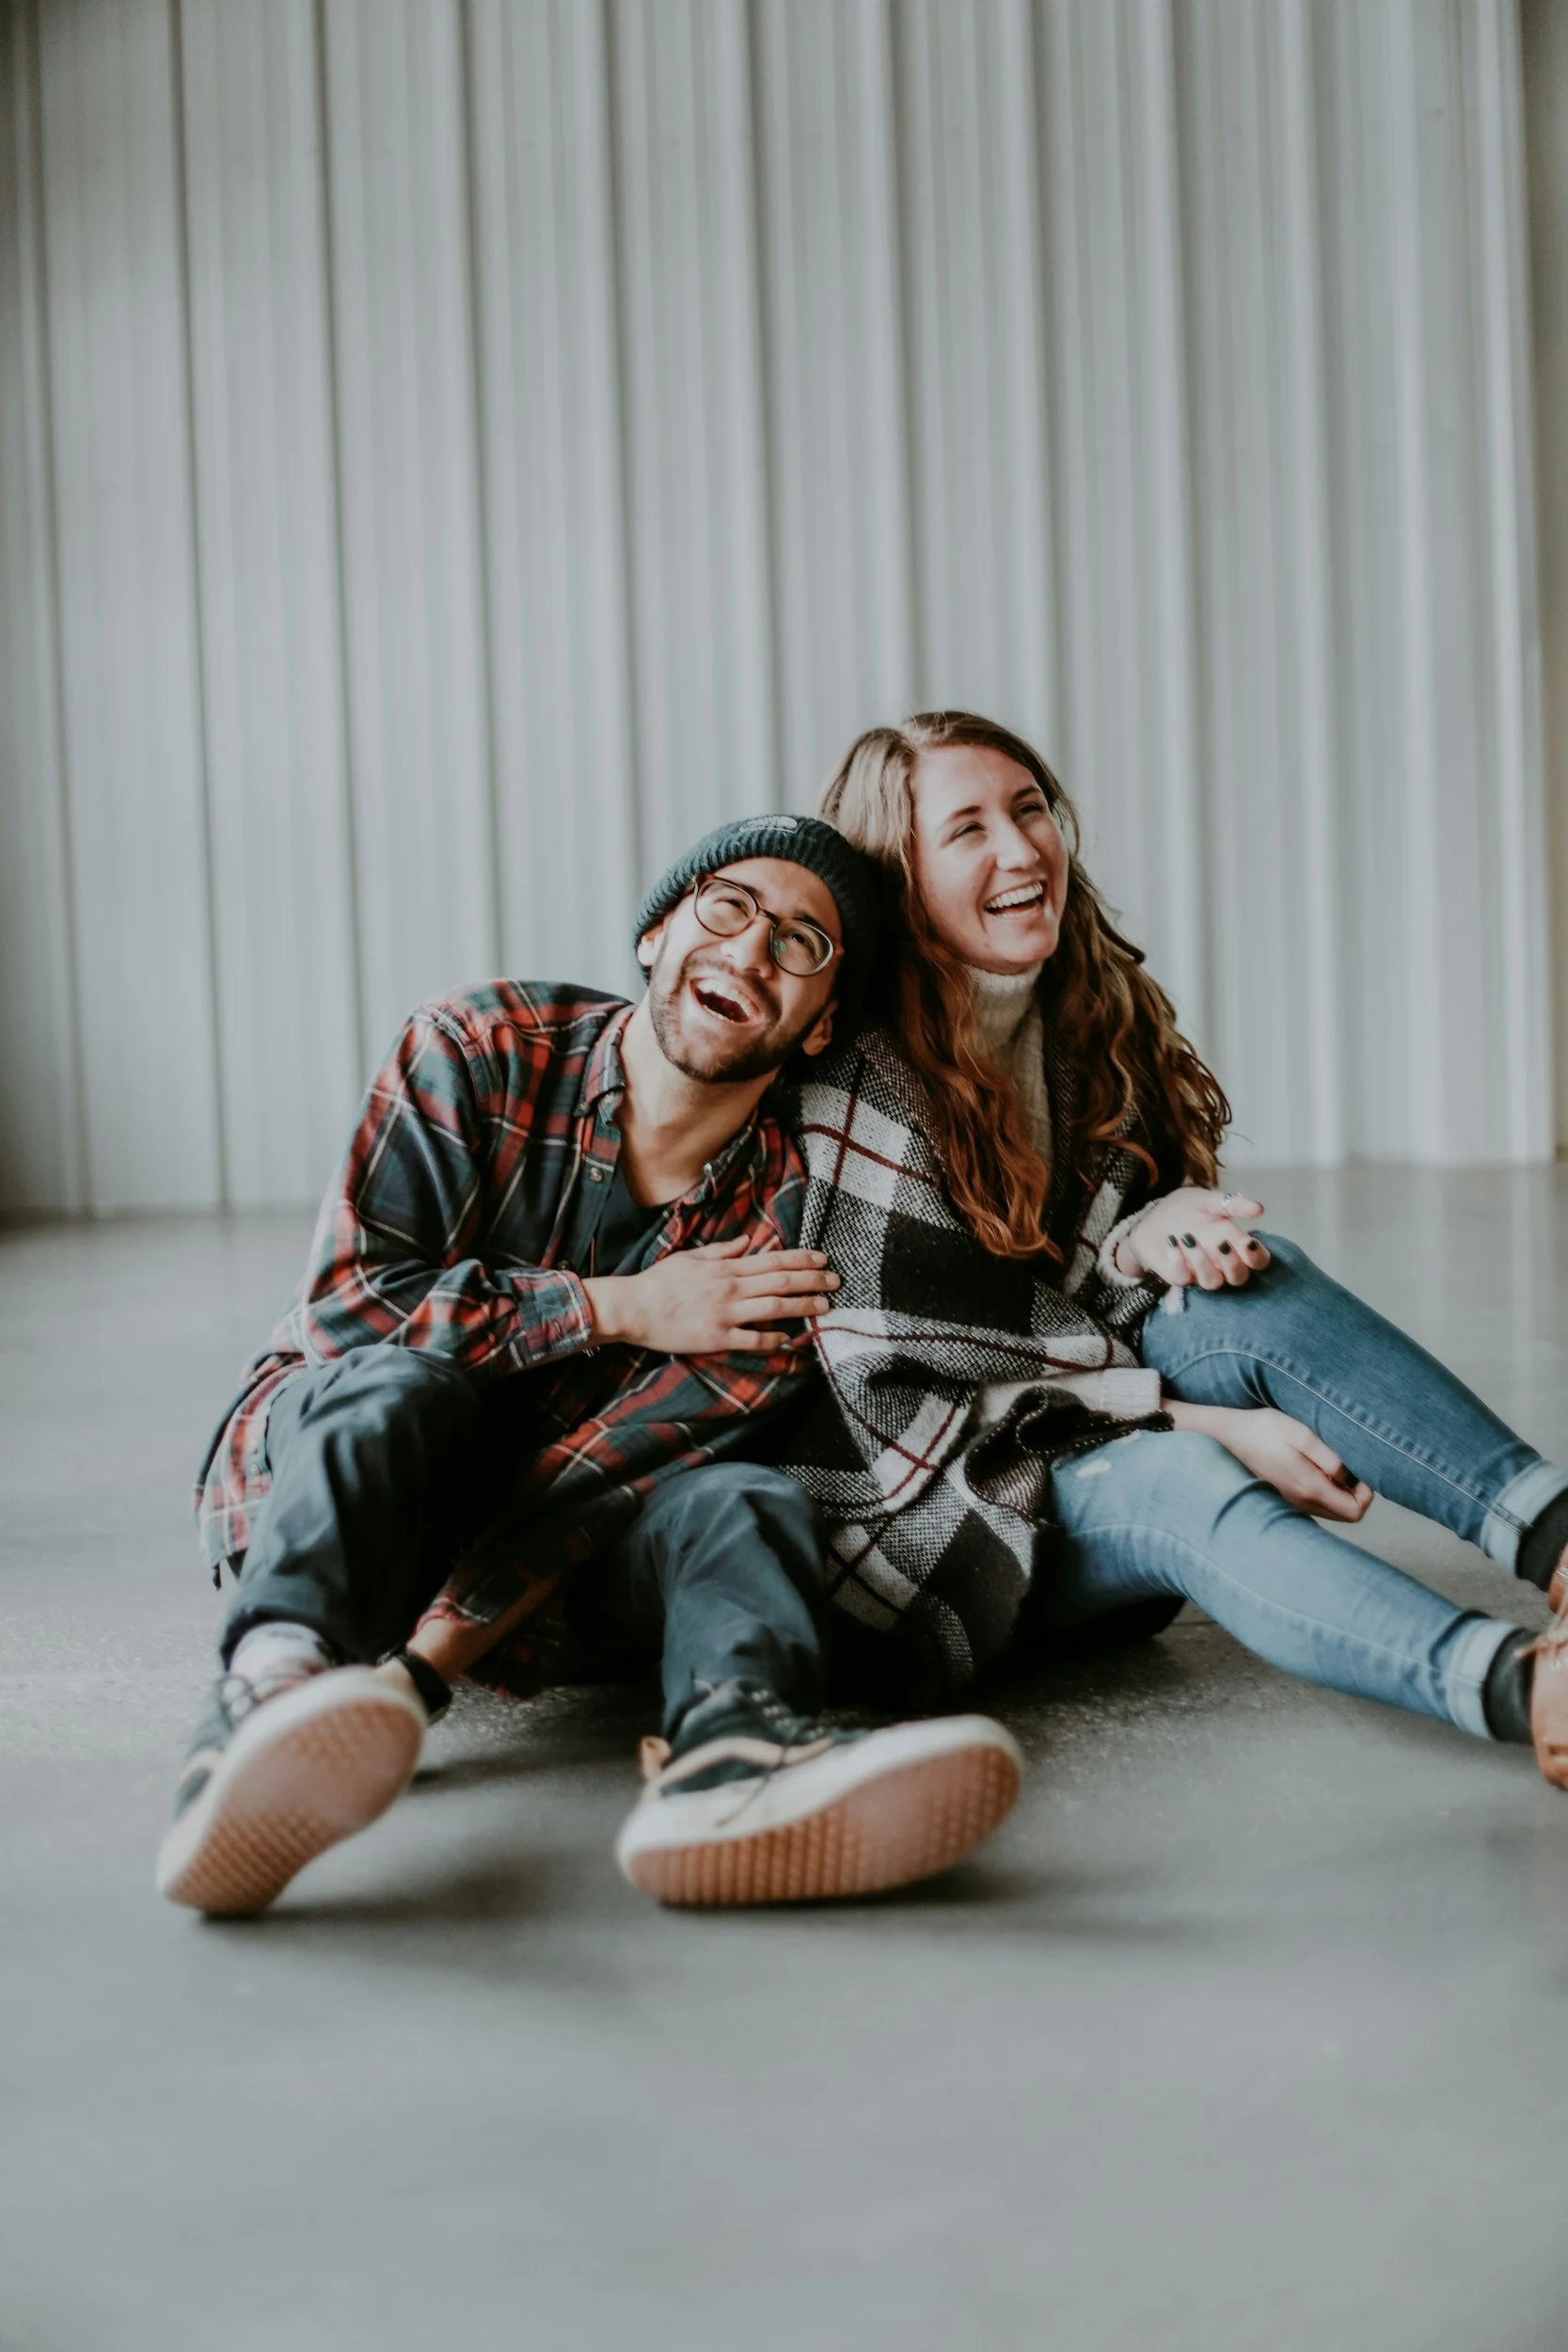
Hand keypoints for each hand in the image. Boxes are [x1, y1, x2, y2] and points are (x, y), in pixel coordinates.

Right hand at [582, 1237, 837, 1355]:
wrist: (633, 1308)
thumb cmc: (659, 1282)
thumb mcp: (691, 1257)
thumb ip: (722, 1250)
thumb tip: (748, 1241)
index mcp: (725, 1268)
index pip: (772, 1260)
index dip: (801, 1260)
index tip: (822, 1259)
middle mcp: (730, 1289)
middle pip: (781, 1282)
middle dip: (812, 1281)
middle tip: (836, 1281)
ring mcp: (725, 1314)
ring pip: (773, 1308)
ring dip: (802, 1307)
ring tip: (824, 1307)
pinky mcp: (717, 1338)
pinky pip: (752, 1339)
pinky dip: (772, 1339)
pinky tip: (788, 1339)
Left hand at [1124, 1186, 1270, 1289]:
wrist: (1153, 1216)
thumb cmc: (1187, 1209)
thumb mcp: (1208, 1200)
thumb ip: (1232, 1204)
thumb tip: (1260, 1208)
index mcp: (1235, 1244)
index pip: (1258, 1261)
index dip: (1258, 1258)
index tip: (1249, 1243)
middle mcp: (1221, 1263)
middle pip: (1239, 1278)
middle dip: (1233, 1263)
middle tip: (1222, 1243)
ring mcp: (1200, 1272)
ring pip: (1212, 1282)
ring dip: (1203, 1262)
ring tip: (1188, 1238)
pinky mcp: (1178, 1275)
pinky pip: (1182, 1279)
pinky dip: (1178, 1261)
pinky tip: (1172, 1242)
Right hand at [1166, 1400, 1372, 1521]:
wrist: (1227, 1434)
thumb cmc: (1264, 1429)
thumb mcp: (1300, 1434)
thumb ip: (1328, 1458)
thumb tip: (1351, 1476)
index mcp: (1309, 1487)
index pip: (1356, 1511)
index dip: (1368, 1494)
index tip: (1363, 1470)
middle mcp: (1302, 1502)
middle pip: (1348, 1515)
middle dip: (1359, 1495)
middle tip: (1354, 1467)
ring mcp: (1292, 1502)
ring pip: (1333, 1511)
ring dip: (1343, 1493)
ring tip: (1337, 1464)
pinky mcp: (1286, 1496)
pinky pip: (1318, 1504)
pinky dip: (1328, 1491)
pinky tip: (1320, 1468)